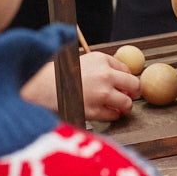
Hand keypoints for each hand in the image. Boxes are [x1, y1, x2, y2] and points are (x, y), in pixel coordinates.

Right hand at [21, 51, 140, 121]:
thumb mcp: (85, 60)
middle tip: (131, 96)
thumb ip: (106, 65)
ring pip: (126, 104)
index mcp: (102, 60)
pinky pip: (112, 115)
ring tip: (121, 107)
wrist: (41, 88)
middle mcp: (105, 76)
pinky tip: (107, 112)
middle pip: (134, 85)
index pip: (127, 70)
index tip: (128, 84)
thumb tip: (127, 75)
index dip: (128, 79)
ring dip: (125, 106)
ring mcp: (100, 95)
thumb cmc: (63, 74)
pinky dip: (113, 115)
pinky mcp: (93, 111)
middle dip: (135, 92)